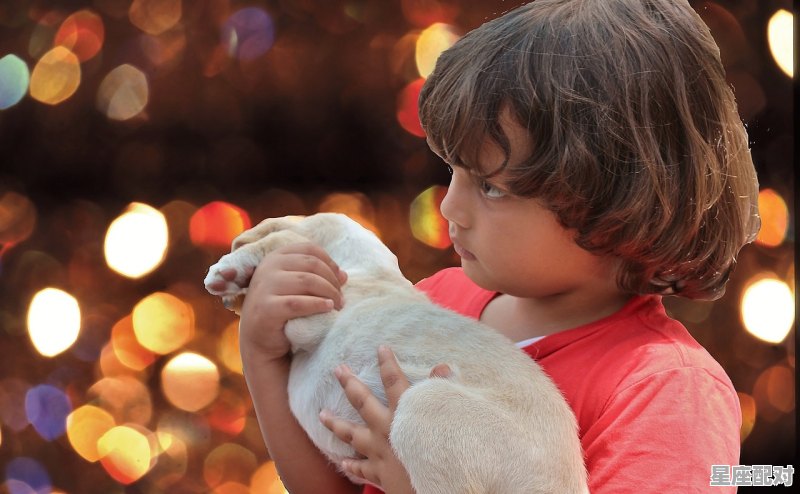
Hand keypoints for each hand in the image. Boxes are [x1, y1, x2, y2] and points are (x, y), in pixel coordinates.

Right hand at [238, 242, 346, 361]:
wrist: (259, 341)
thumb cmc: (282, 311)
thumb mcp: (297, 289)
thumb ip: (317, 278)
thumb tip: (344, 275)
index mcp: (276, 257)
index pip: (310, 249)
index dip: (330, 263)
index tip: (340, 280)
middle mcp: (268, 267)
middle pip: (312, 264)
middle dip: (332, 281)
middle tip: (341, 299)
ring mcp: (265, 286)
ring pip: (307, 281)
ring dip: (329, 293)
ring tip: (338, 306)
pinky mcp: (266, 308)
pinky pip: (298, 303)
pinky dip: (317, 305)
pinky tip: (328, 308)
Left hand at [320, 346, 451, 493]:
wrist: (437, 487)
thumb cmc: (446, 452)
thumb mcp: (449, 418)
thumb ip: (442, 392)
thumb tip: (442, 366)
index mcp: (404, 413)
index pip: (394, 381)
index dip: (387, 363)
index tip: (380, 348)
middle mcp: (386, 429)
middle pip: (363, 402)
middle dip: (349, 384)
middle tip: (337, 370)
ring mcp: (380, 453)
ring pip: (351, 435)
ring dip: (336, 423)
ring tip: (322, 414)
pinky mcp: (380, 475)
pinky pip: (361, 469)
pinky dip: (351, 465)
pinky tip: (343, 462)